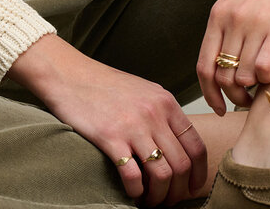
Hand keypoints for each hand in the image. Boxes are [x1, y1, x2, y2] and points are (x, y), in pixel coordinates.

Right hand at [8, 34, 206, 206]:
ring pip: (162, 174)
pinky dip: (136, 192)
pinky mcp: (110, 138)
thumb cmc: (106, 86)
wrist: (71, 75)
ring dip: (159, 197)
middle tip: (168, 202)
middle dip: (178, 192)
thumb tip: (178, 146)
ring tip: (150, 201)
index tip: (192, 188)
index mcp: (166, 102)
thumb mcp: (144, 92)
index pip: (196, 145)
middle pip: (181, 165)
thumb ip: (163, 115)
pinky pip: (133, 176)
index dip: (198, 174)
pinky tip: (131, 193)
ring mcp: (133, 126)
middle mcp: (154, 114)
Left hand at [196, 0, 269, 113]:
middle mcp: (233, 20)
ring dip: (252, 91)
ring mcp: (256, 24)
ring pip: (243, 77)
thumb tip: (224, 64)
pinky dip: (267, 80)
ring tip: (262, 88)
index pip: (204, 66)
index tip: (219, 107)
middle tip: (246, 100)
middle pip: (223, 76)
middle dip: (232, 96)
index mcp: (219, 14)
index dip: (209, 93)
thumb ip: (228, 26)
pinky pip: (264, 70)